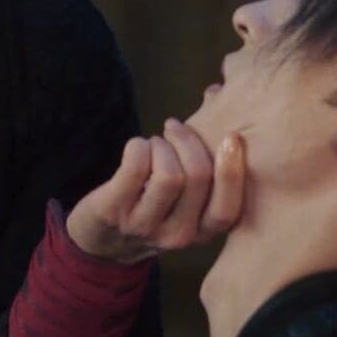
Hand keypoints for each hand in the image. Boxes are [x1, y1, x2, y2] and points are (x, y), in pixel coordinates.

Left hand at [64, 118, 245, 263]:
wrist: (103, 243)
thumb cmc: (155, 209)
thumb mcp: (187, 204)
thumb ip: (208, 166)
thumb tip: (218, 92)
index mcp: (203, 232)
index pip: (227, 208)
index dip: (232, 170)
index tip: (231, 136)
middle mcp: (179, 235)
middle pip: (197, 177)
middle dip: (187, 141)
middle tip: (174, 129)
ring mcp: (145, 226)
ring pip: (168, 173)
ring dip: (161, 145)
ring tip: (153, 145)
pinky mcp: (114, 211)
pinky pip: (136, 166)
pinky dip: (139, 147)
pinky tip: (136, 149)